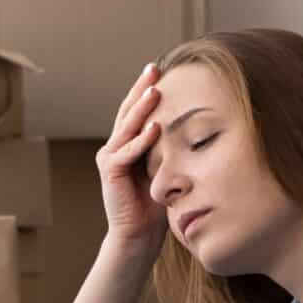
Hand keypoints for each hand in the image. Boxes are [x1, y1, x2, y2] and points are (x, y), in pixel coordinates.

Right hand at [97, 62, 169, 252]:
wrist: (139, 234)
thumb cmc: (156, 204)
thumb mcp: (166, 168)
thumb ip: (170, 148)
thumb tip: (192, 126)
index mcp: (128, 144)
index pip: (137, 111)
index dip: (146, 90)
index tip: (160, 71)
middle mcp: (115, 146)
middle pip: (128, 111)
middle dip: (141, 89)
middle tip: (154, 68)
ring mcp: (110, 157)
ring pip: (127, 127)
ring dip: (141, 109)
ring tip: (154, 90)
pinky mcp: (110, 172)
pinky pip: (126, 152)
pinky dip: (141, 140)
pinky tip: (155, 128)